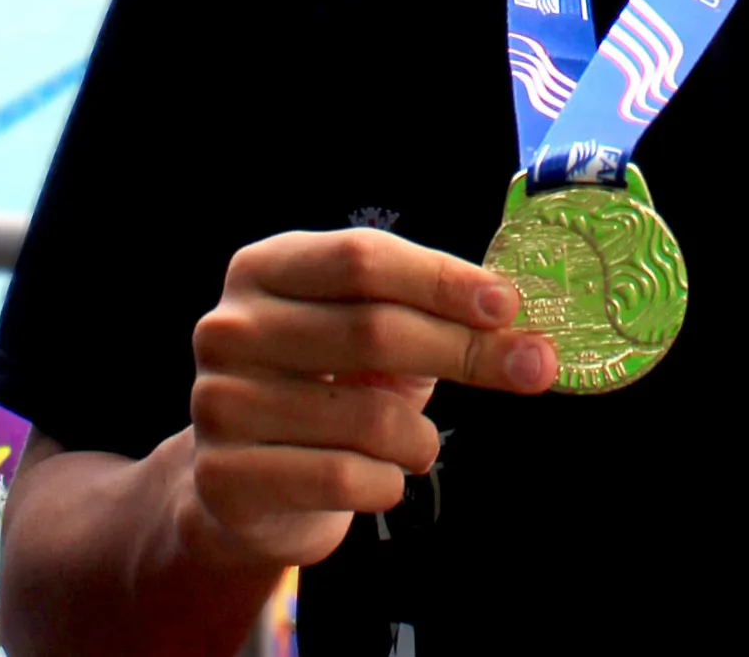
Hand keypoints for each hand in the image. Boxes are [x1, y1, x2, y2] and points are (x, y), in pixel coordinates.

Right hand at [184, 229, 554, 568]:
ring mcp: (217, 401)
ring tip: (417, 445)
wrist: (245, 490)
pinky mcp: (224, 476)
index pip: (362, 259)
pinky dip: (385, 483)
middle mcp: (229, 327)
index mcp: (264, 268)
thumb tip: (529, 344)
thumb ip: (437, 322)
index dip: (442, 279)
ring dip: (419, 438)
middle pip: (373, 329)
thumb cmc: (327, 393)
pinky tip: (379, 478)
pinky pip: (341, 478)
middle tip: (531, 368)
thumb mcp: (374, 339)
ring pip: (367, 417)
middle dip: (466, 351)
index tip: (508, 305)